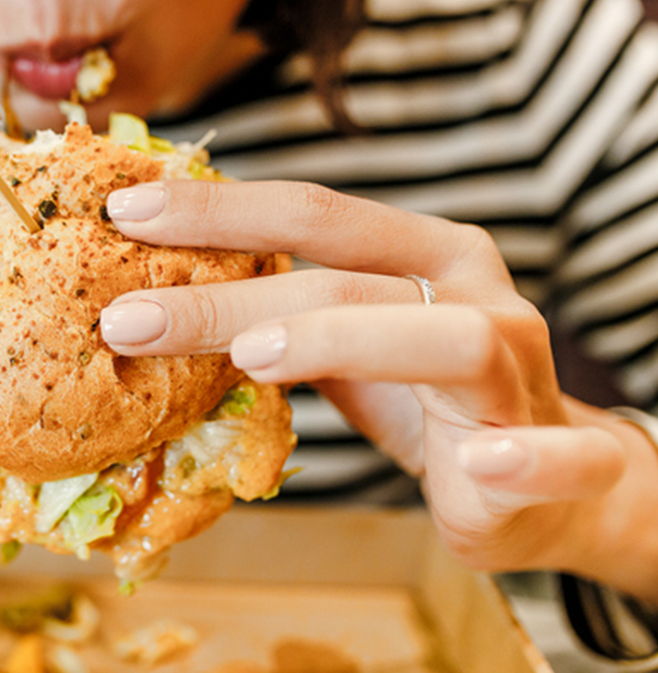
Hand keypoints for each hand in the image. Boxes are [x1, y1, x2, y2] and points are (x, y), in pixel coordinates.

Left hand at [98, 179, 657, 597]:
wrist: (546, 480)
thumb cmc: (424, 395)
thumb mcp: (344, 345)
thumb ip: (279, 315)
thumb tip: (152, 299)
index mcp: (424, 252)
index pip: (313, 213)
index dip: (219, 210)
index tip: (124, 214)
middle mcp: (475, 292)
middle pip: (347, 278)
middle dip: (229, 297)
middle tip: (128, 320)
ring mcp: (521, 369)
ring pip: (446, 339)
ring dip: (343, 342)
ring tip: (252, 360)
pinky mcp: (566, 453)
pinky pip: (560, 454)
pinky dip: (524, 459)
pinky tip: (478, 465)